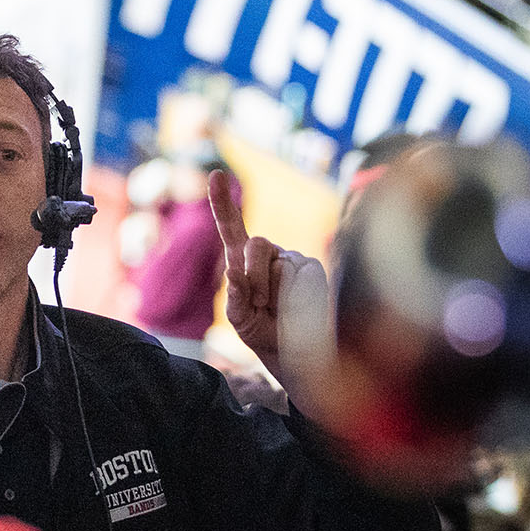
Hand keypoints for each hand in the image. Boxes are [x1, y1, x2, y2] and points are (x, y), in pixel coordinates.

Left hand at [208, 170, 331, 409]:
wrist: (297, 356)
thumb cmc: (265, 334)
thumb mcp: (241, 320)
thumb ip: (236, 297)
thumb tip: (233, 271)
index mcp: (245, 261)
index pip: (232, 226)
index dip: (222, 201)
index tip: (216, 174)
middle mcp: (270, 254)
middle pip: (253, 243)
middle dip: (251, 276)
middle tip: (260, 304)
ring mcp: (293, 260)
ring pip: (274, 262)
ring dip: (271, 293)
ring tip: (278, 312)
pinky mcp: (313, 270)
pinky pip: (296, 275)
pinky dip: (291, 297)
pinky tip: (296, 310)